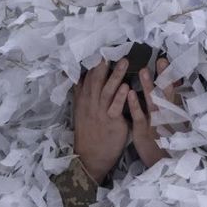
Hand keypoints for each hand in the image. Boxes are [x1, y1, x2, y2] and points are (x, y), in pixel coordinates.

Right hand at [72, 59, 131, 182]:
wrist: (90, 158)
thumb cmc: (90, 133)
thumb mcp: (81, 111)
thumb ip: (82, 93)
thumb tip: (80, 76)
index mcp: (84, 100)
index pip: (86, 77)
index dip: (92, 63)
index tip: (99, 48)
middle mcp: (90, 104)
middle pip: (96, 80)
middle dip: (103, 64)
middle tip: (111, 49)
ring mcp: (100, 113)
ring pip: (107, 90)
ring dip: (115, 75)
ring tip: (124, 61)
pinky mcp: (111, 123)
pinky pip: (115, 108)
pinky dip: (120, 97)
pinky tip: (126, 87)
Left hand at [129, 56, 181, 167]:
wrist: (164, 168)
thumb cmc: (165, 146)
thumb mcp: (170, 127)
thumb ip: (169, 110)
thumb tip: (166, 93)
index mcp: (172, 114)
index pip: (172, 92)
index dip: (170, 77)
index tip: (165, 61)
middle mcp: (167, 117)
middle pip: (166, 94)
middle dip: (164, 77)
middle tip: (161, 61)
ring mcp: (156, 124)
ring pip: (153, 103)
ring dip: (149, 87)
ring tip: (144, 71)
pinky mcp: (144, 133)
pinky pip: (139, 117)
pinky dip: (135, 104)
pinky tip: (130, 93)